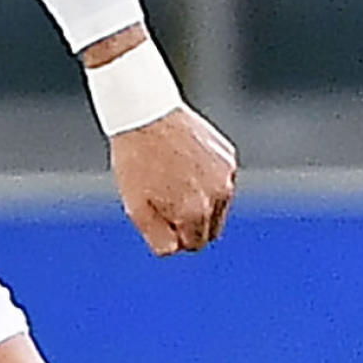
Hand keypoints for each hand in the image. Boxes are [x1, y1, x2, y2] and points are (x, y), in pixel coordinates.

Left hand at [111, 105, 235, 255]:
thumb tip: (175, 249)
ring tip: (170, 179)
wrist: (145, 114)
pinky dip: (205, 177)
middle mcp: (219, 195)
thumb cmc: (135, 162)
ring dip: (200, 201)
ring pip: (218, 204)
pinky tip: (182, 162)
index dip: (174, 236)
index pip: (193, 244)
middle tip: (164, 205)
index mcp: (195, 213)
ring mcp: (226, 173)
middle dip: (190, 225)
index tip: (158, 220)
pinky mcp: (227, 155)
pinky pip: (220, 178)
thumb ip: (158, 237)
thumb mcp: (136, 207)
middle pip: (210, 229)